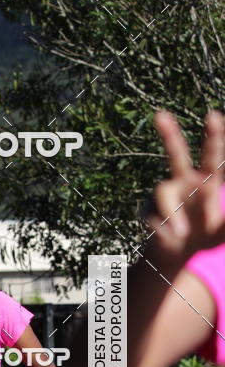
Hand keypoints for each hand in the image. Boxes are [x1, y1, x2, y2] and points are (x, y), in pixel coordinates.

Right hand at [147, 110, 224, 264]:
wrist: (180, 251)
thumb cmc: (206, 234)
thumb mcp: (223, 232)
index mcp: (207, 181)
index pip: (211, 157)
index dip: (213, 137)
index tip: (213, 115)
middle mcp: (183, 182)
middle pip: (175, 154)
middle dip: (169, 135)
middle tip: (160, 115)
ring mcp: (164, 196)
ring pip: (162, 193)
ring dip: (172, 214)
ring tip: (182, 234)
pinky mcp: (149, 211)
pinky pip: (154, 218)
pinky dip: (164, 232)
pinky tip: (171, 240)